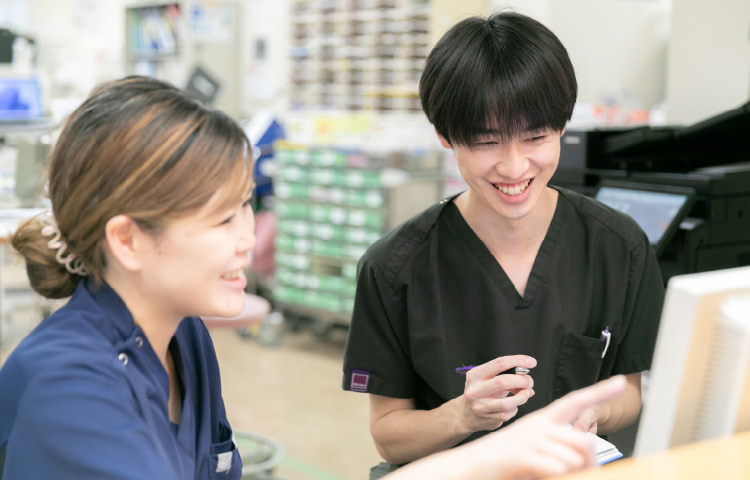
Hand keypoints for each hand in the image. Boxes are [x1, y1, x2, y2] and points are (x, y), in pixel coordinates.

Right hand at [458, 355, 536, 432]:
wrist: (466, 414)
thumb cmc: (483, 392)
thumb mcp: (489, 380)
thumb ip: (507, 375)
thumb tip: (527, 379)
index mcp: (475, 375)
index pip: (499, 363)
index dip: (518, 361)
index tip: (532, 362)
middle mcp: (475, 390)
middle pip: (503, 381)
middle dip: (522, 380)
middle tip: (529, 381)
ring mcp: (480, 407)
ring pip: (508, 402)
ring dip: (522, 397)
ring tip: (526, 393)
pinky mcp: (487, 420)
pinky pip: (508, 413)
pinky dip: (515, 408)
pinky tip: (512, 406)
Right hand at [478, 375, 626, 479]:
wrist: (468, 467)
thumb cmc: (502, 462)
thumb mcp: (532, 452)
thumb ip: (557, 451)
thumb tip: (585, 462)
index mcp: (541, 419)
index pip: (574, 401)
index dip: (598, 391)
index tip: (619, 382)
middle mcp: (537, 424)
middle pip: (584, 442)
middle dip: (590, 464)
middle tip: (585, 476)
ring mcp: (529, 438)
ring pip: (572, 459)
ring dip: (567, 475)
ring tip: (546, 475)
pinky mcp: (522, 455)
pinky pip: (556, 469)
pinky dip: (554, 477)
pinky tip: (538, 476)